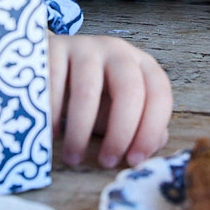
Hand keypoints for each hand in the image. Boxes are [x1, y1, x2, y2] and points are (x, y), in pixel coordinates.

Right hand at [48, 33, 171, 168]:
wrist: (51, 65)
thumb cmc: (92, 94)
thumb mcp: (119, 110)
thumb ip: (141, 125)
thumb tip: (156, 142)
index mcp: (142, 65)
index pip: (158, 95)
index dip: (149, 131)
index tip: (134, 160)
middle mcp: (118, 51)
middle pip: (129, 90)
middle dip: (120, 133)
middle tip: (106, 161)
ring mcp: (85, 47)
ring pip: (87, 91)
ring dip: (81, 132)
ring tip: (73, 157)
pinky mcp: (55, 49)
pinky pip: (54, 85)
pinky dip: (53, 116)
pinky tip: (52, 134)